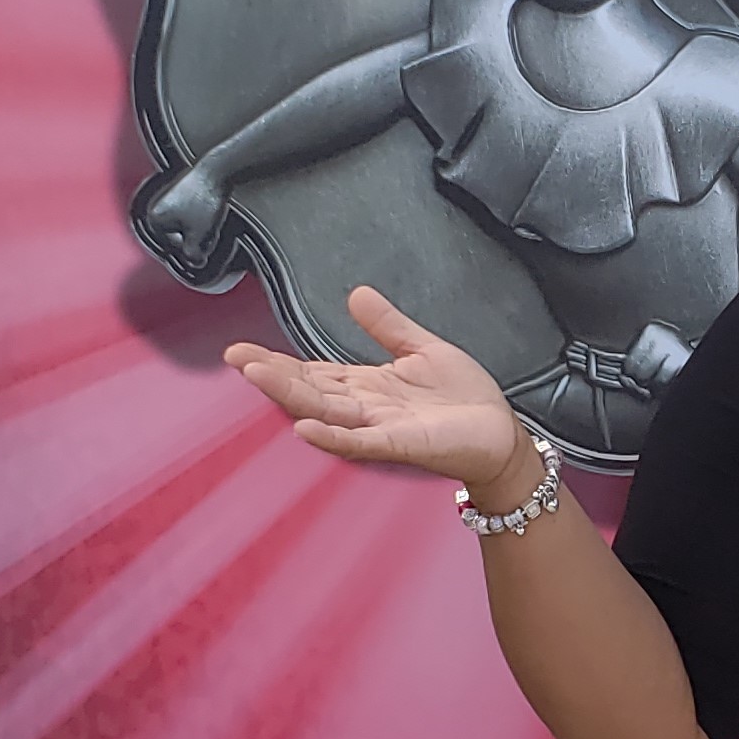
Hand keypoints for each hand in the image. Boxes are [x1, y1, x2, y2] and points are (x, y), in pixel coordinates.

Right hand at [142, 162, 231, 264]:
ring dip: (202, 230)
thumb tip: (194, 263)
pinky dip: (203, 219)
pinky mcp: (182, 195)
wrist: (217, 170)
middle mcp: (157, 209)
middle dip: (198, 238)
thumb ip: (192, 255)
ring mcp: (169, 201)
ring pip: (189, 229)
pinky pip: (193, 217)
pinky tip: (211, 212)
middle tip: (210, 227)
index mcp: (154, 219)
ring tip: (211, 218)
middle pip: (181, 239)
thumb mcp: (199, 236)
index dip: (196, 245)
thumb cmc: (205, 201)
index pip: (176, 248)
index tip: (205, 234)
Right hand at [222, 284, 526, 490]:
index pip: (313, 371)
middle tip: (237, 358)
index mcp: (366, 386)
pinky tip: (306, 426)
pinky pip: (361, 441)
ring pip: (326, 411)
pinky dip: (332, 435)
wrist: (500, 434)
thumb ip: (388, 325)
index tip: (241, 349)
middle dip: (272, 375)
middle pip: (310, 390)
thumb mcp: (422, 349)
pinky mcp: (401, 445)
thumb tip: (356, 294)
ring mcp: (379, 428)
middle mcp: (365, 409)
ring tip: (258, 376)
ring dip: (291, 395)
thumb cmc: (464, 400)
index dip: (278, 361)